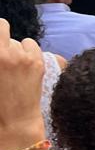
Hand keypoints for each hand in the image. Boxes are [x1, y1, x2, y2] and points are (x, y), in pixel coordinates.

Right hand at [0, 18, 48, 149]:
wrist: (13, 123)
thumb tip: (1, 49)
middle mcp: (1, 53)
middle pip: (1, 26)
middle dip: (0, 36)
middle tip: (2, 53)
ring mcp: (19, 56)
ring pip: (17, 40)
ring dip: (14, 47)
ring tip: (11, 65)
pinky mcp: (36, 61)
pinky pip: (30, 44)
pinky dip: (28, 51)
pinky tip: (24, 65)